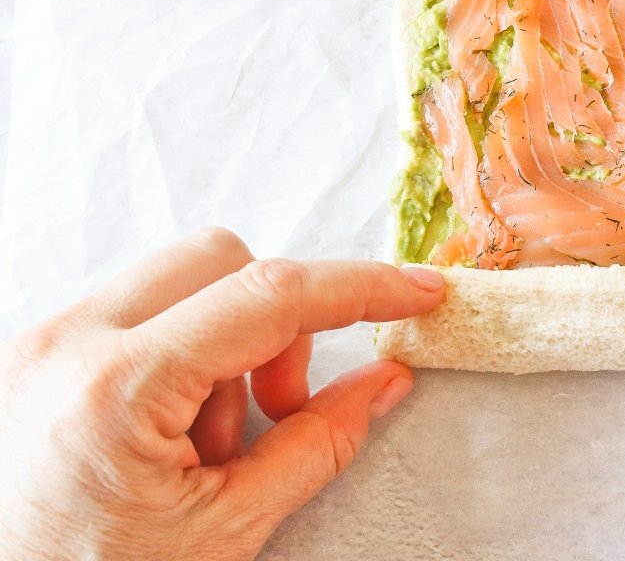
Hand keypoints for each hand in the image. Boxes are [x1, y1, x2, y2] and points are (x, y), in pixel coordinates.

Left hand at [0, 227, 443, 560]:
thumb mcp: (225, 532)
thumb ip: (318, 444)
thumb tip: (386, 381)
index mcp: (115, 390)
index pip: (270, 297)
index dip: (361, 288)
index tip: (417, 291)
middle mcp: (66, 344)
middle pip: (222, 260)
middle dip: (279, 323)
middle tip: (282, 407)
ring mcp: (41, 344)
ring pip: (180, 280)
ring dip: (227, 345)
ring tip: (208, 446)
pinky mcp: (35, 356)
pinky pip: (137, 313)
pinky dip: (182, 355)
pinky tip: (170, 435)